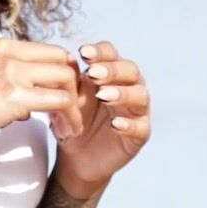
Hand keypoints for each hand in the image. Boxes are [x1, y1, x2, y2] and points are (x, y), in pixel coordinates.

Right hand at [0, 34, 81, 158]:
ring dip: (73, 100)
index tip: (54, 89)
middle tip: (70, 105)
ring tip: (70, 122)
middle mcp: (2, 49)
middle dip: (70, 81)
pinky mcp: (14, 95)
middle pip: (58, 57)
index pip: (37, 48)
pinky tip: (67, 130)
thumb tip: (16, 98)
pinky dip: (69, 116)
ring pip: (64, 77)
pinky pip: (59, 101)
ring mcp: (9, 70)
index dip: (52, 69)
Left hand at [50, 40, 150, 184]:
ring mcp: (136, 110)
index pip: (111, 54)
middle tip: (93, 74)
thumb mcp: (68, 99)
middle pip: (130, 70)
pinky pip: (140, 127)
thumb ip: (70, 81)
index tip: (83, 53)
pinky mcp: (140, 134)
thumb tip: (66, 59)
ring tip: (103, 96)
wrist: (76, 156)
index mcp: (110, 73)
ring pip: (140, 95)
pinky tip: (114, 124)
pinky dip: (128, 124)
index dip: (100, 51)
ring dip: (122, 93)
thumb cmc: (74, 120)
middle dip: (112, 70)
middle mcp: (128, 87)